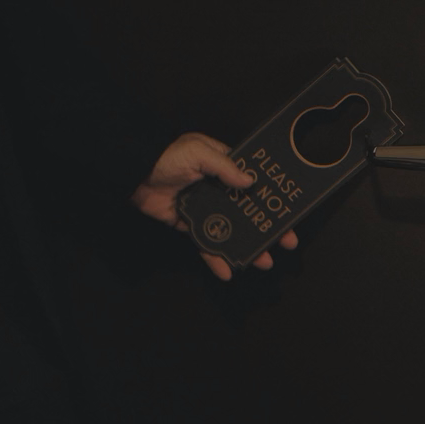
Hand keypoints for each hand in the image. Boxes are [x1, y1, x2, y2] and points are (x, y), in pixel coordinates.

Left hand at [131, 132, 297, 279]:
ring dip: (249, 247)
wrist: (134, 174)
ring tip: (265, 261)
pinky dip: (216, 258)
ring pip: (233, 231)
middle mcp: (219, 190)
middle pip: (250, 212)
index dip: (273, 199)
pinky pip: (207, 244)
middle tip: (286, 242)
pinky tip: (228, 271)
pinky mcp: (191, 226)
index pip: (254, 184)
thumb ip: (224, 166)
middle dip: (269, 228)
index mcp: (224, 168)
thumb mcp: (199, 151)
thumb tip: (249, 181)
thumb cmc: (167, 156)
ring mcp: (207, 209)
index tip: (290, 212)